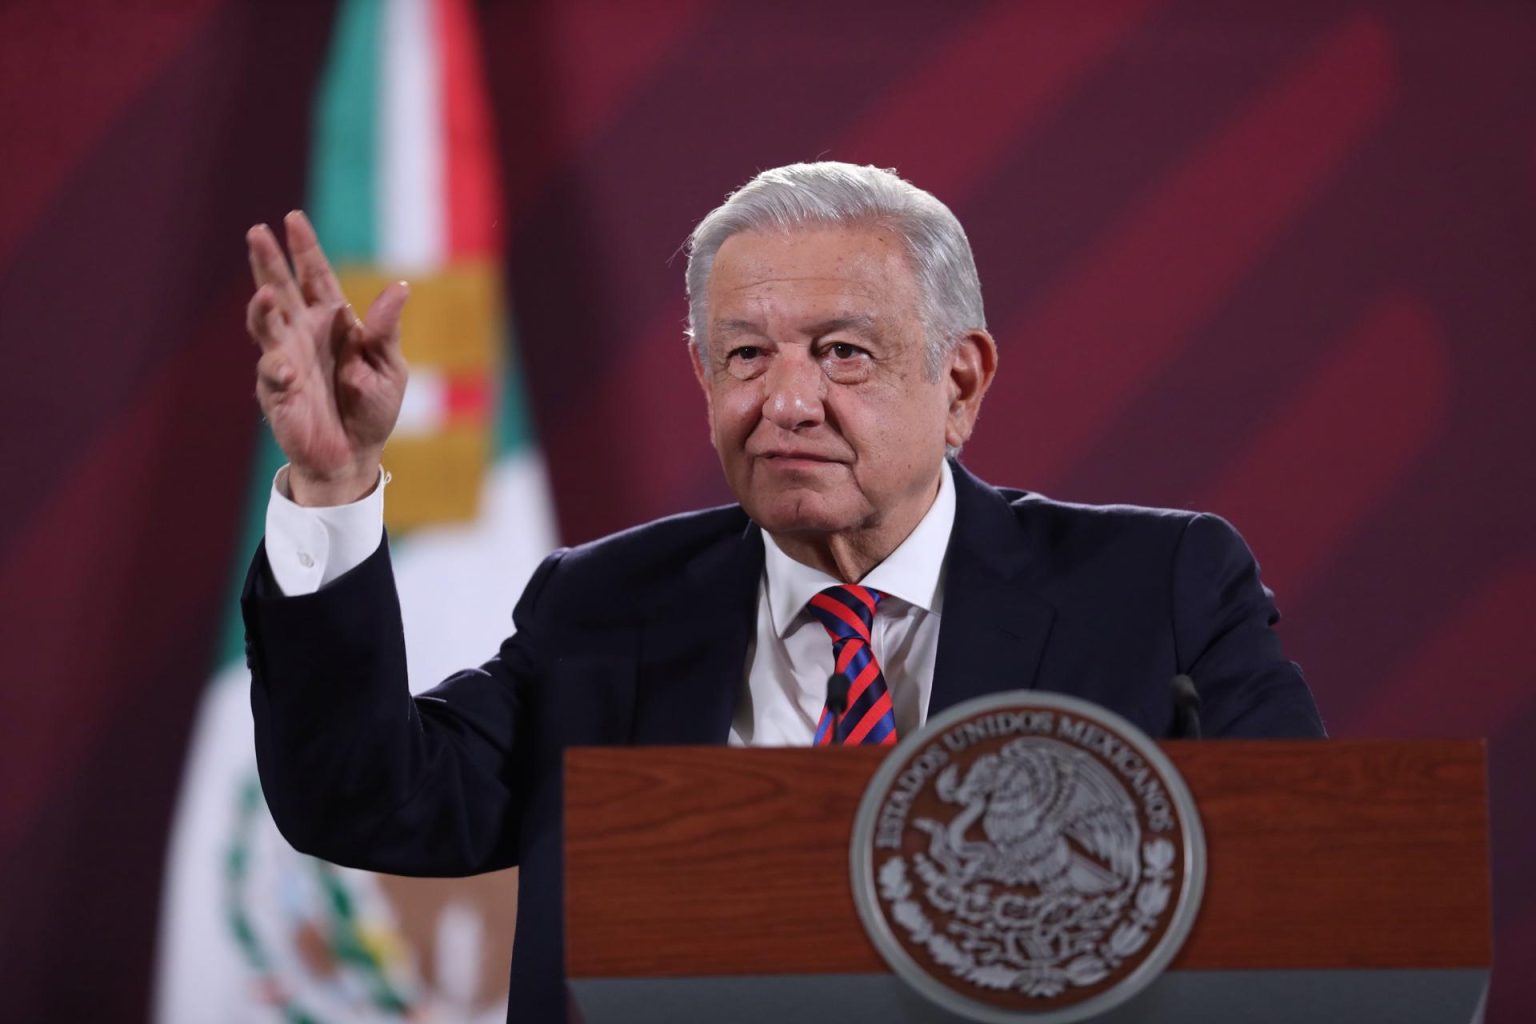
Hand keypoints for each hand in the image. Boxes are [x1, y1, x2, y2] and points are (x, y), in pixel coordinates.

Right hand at [246, 211, 408, 505]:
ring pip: (265, 325)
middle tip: (257, 232)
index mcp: (332, 321)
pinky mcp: (277, 392)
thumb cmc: (372, 408)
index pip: (315, 276)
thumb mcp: (389, 367)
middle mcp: (303, 333)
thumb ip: (387, 329)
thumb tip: (401, 287)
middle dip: (268, 262)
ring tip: (265, 295)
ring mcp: (285, 359)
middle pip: (281, 289)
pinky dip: (278, 369)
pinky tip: (287, 369)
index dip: (304, 249)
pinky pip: (272, 374)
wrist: (356, 454)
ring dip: (262, 309)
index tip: (292, 218)